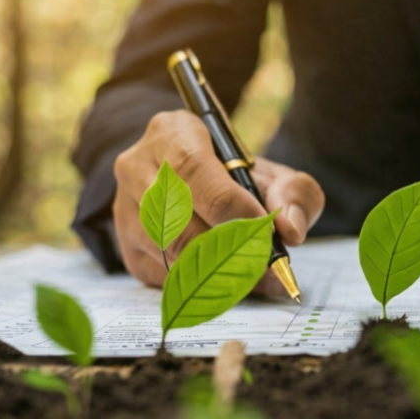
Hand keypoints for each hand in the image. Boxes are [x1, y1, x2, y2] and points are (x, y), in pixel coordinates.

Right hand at [112, 110, 325, 288]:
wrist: (202, 190)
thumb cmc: (239, 181)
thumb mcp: (273, 175)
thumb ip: (294, 194)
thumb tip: (290, 229)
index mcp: (173, 132)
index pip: (194, 169)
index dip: (232, 206)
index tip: (265, 231)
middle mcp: (137, 167)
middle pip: (177, 216)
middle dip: (228, 246)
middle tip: (266, 264)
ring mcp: (125, 210)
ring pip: (168, 250)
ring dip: (217, 271)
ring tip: (254, 276)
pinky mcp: (129, 249)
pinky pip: (163, 276)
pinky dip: (202, 286)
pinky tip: (229, 283)